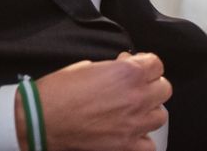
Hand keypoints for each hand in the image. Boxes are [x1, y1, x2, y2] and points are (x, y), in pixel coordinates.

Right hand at [29, 51, 170, 150]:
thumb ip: (112, 69)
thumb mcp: (85, 66)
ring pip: (160, 115)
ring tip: (131, 110)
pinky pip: (149, 143)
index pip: (156, 64)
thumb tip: (121, 70)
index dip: (144, 63)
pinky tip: (129, 132)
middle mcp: (137, 97)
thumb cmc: (58, 91)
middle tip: (134, 86)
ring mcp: (134, 124)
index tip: (135, 66)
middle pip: (164, 88)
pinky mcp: (126, 146)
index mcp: (127, 73)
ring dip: (148, 110)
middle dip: (150, 84)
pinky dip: (142, 138)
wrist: (42, 119)